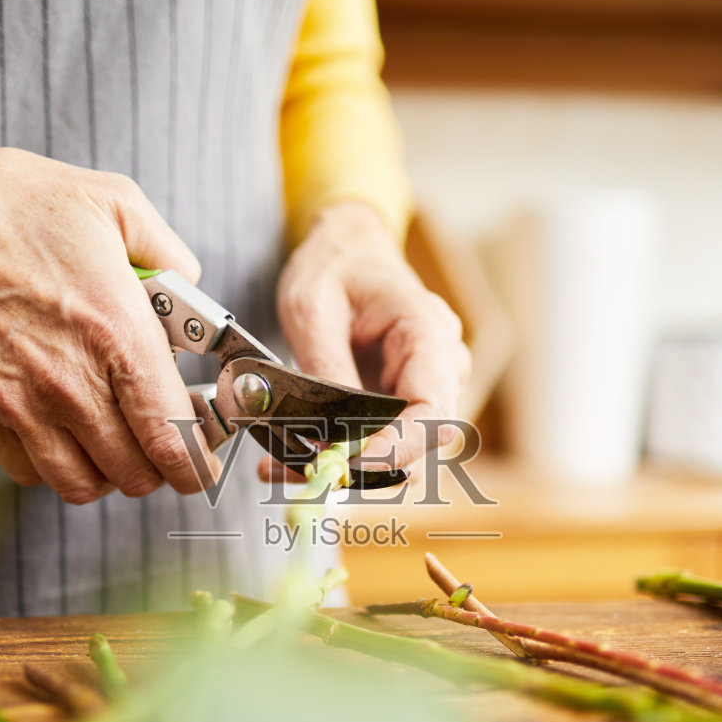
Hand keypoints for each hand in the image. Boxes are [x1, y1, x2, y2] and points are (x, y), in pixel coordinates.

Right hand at [0, 116, 216, 503]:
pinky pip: (29, 472)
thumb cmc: (12, 202)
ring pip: (83, 484)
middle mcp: (70, 378)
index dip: (197, 463)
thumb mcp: (115, 203)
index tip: (204, 461)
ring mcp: (20, 401)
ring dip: (109, 474)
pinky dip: (55, 467)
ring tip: (118, 445)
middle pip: (135, 472)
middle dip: (161, 468)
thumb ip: (170, 251)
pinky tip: (66, 435)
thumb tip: (191, 288)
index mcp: (117, 330)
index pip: (171, 435)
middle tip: (164, 442)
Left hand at [267, 200, 470, 480]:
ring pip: (401, 453)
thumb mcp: (312, 307)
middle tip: (294, 471)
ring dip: (345, 468)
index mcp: (428, 333)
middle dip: (363, 468)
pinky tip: (294, 456)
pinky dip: (342, 456)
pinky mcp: (406, 404)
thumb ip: (326, 369)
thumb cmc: (335, 267)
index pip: (433, 411)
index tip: (349, 466)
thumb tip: (330, 433)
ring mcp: (429, 388)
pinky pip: (383, 442)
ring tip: (280, 465)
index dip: (397, 449)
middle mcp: (441, 367)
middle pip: (421, 443)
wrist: (348, 250)